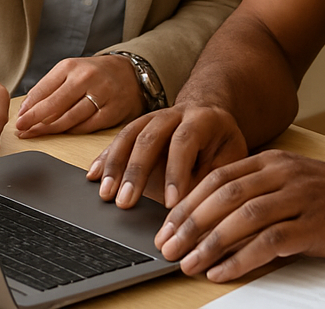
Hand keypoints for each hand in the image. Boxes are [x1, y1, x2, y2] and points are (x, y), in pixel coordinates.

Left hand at [15, 54, 144, 137]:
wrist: (130, 73)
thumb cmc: (95, 74)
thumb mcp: (72, 70)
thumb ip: (50, 86)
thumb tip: (27, 107)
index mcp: (72, 66)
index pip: (43, 89)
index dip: (28, 107)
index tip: (18, 119)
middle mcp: (86, 78)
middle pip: (54, 105)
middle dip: (34, 121)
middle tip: (21, 131)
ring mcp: (101, 94)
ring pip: (70, 118)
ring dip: (50, 129)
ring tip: (36, 134)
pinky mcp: (113, 110)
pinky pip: (87, 126)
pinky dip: (72, 131)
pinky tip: (62, 133)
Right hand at [87, 105, 247, 209]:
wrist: (211, 114)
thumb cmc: (222, 144)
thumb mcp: (230, 157)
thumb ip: (212, 179)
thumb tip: (194, 211)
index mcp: (202, 119)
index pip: (185, 141)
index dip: (176, 172)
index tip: (170, 204)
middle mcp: (174, 114)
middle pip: (150, 136)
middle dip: (136, 170)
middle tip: (126, 202)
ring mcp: (153, 118)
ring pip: (130, 135)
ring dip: (115, 165)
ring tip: (105, 193)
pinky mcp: (139, 127)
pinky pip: (119, 139)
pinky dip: (105, 158)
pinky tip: (94, 175)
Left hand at [153, 151, 324, 281]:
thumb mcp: (288, 180)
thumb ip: (255, 191)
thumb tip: (210, 218)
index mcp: (270, 162)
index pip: (218, 178)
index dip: (188, 202)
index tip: (166, 225)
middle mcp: (281, 175)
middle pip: (224, 196)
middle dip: (190, 223)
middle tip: (167, 246)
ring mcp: (298, 198)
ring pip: (244, 217)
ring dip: (210, 242)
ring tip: (188, 263)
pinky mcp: (313, 225)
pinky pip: (270, 242)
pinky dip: (242, 258)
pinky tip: (223, 271)